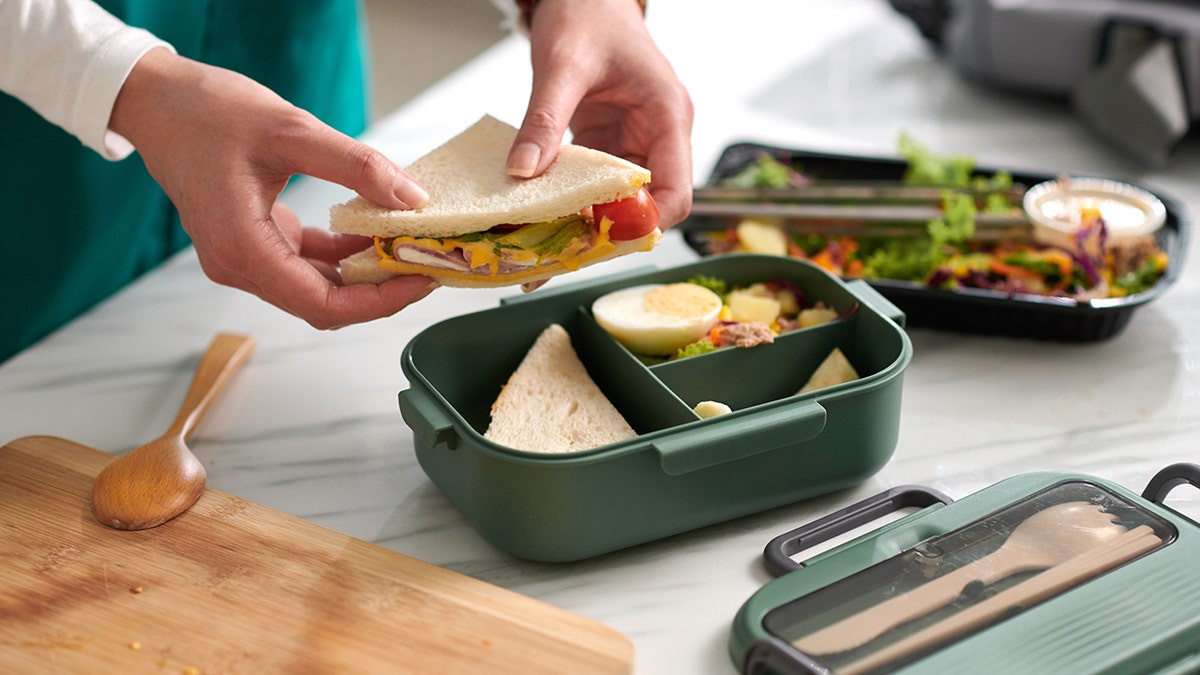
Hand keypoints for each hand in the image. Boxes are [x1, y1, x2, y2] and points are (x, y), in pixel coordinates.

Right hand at [109, 48, 435, 328]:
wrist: (157, 100)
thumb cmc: (206, 112)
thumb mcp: (291, 130)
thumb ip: (355, 167)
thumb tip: (411, 198)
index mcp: (241, 248)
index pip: (322, 304)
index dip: (378, 302)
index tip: (420, 281)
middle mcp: (238, 265)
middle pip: (323, 303)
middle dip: (379, 290)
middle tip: (426, 264)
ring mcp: (244, 257)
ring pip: (316, 287)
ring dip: (363, 274)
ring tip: (408, 248)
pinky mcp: (252, 243)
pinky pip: (306, 265)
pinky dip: (341, 256)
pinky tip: (373, 233)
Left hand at [506, 0, 693, 228]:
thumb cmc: (587, 14)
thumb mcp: (562, 65)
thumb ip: (544, 120)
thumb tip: (523, 171)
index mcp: (667, 116)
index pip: (677, 192)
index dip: (646, 221)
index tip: (602, 235)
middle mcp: (659, 137)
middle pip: (650, 206)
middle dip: (611, 231)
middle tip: (563, 251)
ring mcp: (635, 143)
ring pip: (622, 201)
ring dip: (589, 223)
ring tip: (548, 244)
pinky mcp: (609, 145)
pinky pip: (597, 185)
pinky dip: (574, 203)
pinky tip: (543, 217)